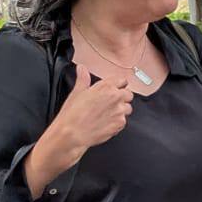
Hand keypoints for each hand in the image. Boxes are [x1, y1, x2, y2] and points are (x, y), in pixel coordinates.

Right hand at [25, 70, 134, 194]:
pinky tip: (106, 123)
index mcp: (106, 87)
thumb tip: (82, 68)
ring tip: (108, 114)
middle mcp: (115, 97)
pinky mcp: (120, 124)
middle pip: (128, 94)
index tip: (114, 90)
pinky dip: (117, 123)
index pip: (122, 81)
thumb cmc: (73, 114)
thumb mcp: (77, 92)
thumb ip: (83, 78)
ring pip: (128, 108)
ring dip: (121, 111)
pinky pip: (124, 121)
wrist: (72, 133)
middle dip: (121, 98)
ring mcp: (119, 111)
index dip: (118, 86)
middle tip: (110, 104)